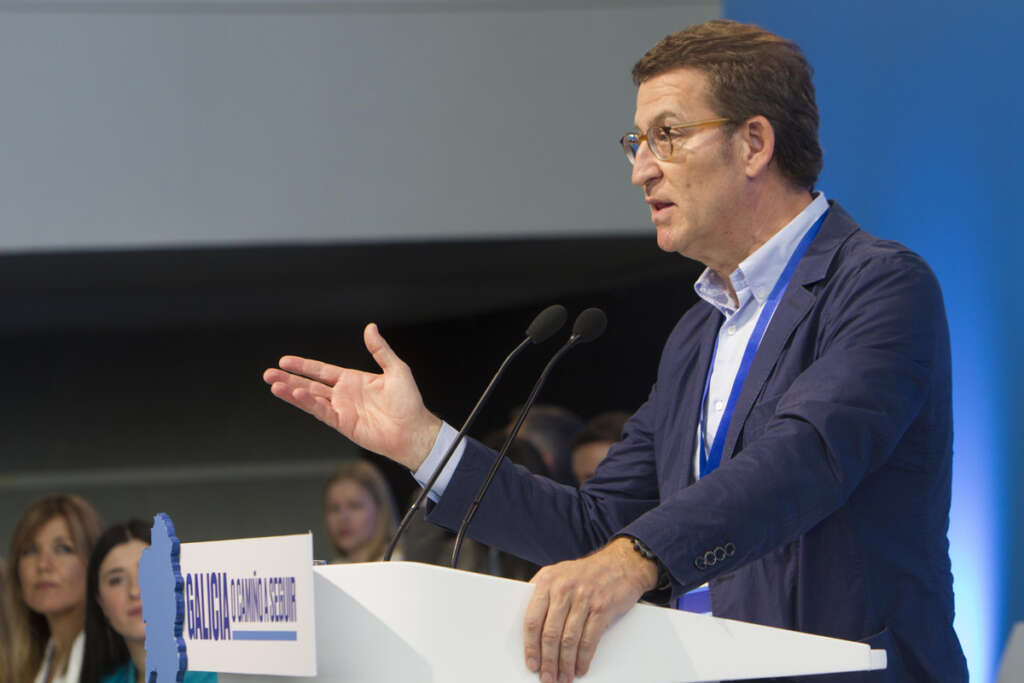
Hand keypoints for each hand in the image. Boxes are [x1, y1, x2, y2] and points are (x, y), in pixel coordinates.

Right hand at [263, 323, 440, 469]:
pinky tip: (295, 394)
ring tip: (274, 384)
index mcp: (353, 380)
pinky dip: (308, 403)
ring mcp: (341, 410)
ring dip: (292, 391)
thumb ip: (380, 350)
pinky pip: (321, 411)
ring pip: (310, 398)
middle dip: (289, 378)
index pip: (322, 371)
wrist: (413, 429)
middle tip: (268, 373)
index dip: (303, 366)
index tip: (285, 360)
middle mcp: (343, 394)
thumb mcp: (396, 369)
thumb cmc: (409, 402)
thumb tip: (371, 327)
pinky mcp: (343, 424)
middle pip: (310, 384)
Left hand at [523, 537, 658, 681]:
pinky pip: (589, 639)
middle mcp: (563, 588)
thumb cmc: (586, 573)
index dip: (530, 646)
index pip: (532, 619)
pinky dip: (583, 658)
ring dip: (565, 664)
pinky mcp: (602, 607)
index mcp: (547, 580)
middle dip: (548, 661)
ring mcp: (583, 598)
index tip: (531, 664)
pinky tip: (580, 668)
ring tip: (563, 677)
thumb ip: (543, 596)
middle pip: (550, 633)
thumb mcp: (559, 574)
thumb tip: (530, 633)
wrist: (622, 563)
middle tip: (547, 678)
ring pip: (569, 640)